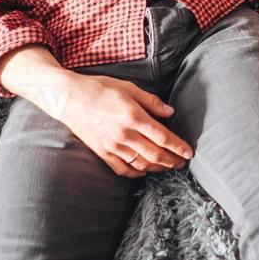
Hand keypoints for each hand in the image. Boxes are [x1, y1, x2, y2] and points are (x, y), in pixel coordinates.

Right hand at [55, 72, 194, 177]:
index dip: (179, 147)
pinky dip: (136, 172)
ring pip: (141, 163)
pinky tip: (144, 171)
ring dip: (158, 167)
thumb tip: (170, 112)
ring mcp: (113, 146)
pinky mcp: (102, 152)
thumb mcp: (129, 88)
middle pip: (155, 154)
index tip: (189, 152)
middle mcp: (125, 134)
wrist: (69, 98)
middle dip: (172, 160)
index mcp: (134, 117)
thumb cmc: (99, 88)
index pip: (163, 137)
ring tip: (168, 167)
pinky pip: (123, 168)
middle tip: (182, 163)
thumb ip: (151, 101)